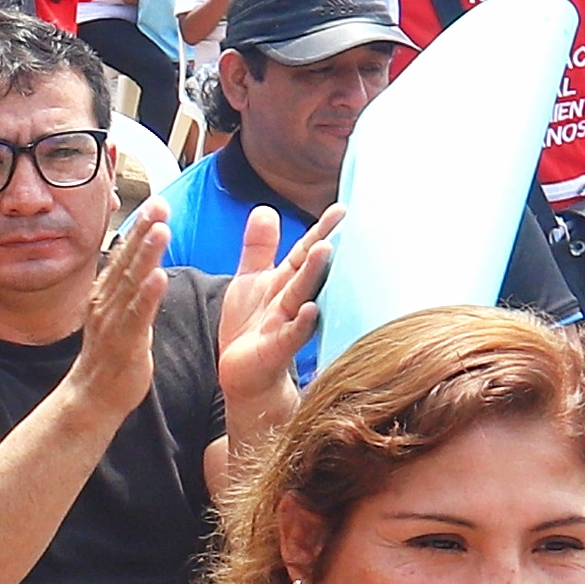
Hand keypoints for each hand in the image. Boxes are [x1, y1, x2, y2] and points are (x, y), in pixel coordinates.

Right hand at [67, 200, 171, 423]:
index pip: (124, 255)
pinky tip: (159, 276)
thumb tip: (140, 265)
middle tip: (160, 204)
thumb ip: (128, 290)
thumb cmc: (110, 357)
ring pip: (132, 282)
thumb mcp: (118, 315)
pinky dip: (147, 295)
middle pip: (128, 260)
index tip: (155, 203)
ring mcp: (113, 321)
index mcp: (106, 294)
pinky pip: (137, 315)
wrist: (91, 397)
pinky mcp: (124, 342)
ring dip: (147, 254)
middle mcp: (106, 302)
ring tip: (161, 229)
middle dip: (144, 230)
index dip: (140, 228)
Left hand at [214, 202, 340, 436]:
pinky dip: (302, 322)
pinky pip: (292, 334)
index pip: (305, 251)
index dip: (321, 230)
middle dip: (322, 247)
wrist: (243, 374)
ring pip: (302, 295)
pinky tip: (311, 308)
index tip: (342, 209)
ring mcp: (287, 324)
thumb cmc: (251, 326)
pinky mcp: (277, 348)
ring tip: (326, 250)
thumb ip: (259, 247)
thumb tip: (266, 209)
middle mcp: (292, 300)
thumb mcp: (250, 279)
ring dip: (314, 275)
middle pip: (308, 270)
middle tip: (340, 224)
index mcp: (286, 281)